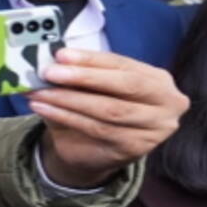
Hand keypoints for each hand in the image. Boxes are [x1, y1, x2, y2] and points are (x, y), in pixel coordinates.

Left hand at [26, 48, 187, 187]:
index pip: (124, 64)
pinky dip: (66, 117)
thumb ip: (82, 73)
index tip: (61, 55)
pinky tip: (44, 108)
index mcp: (158, 80)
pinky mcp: (136, 147)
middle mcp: (167, 103)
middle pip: (125, 85)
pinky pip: (97, 128)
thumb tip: (56, 59)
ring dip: (69, 99)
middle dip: (84, 77)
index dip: (91, 59)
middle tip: (50, 72)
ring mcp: (155, 128)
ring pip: (109, 109)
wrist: (92, 151)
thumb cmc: (95, 109)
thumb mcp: (91, 87)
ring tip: (39, 92)